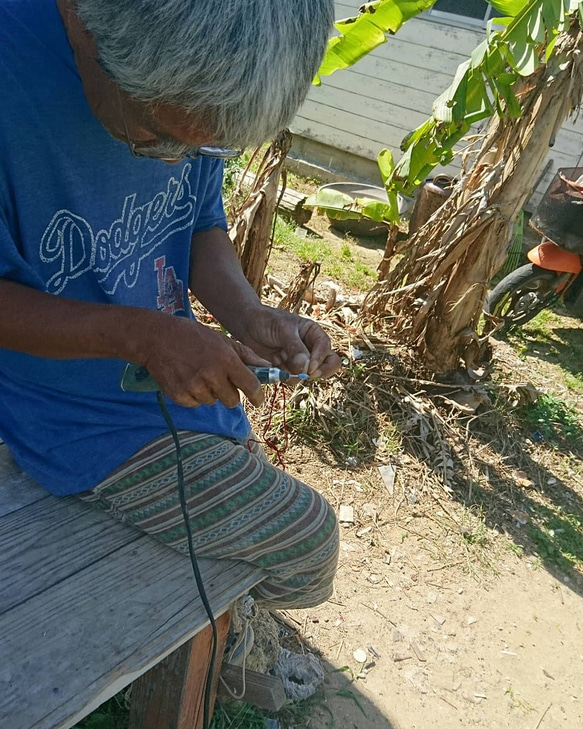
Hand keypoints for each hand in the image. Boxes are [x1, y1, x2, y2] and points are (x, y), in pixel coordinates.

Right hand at [142, 316, 268, 408]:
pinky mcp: (179, 395)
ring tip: (199, 374)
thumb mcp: (222, 340)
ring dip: (210, 393)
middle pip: (232, 401)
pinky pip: (195, 404)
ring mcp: (194, 387)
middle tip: (219, 380)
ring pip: (213, 402)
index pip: (250, 385)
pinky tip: (187, 379)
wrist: (157, 337)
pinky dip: (194, 396)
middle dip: (230, 393)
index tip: (258, 400)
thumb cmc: (193, 336)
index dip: (257, 396)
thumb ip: (246, 355)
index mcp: (225, 360)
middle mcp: (211, 375)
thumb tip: (268, 366)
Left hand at [238, 305, 340, 378]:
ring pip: (308, 375)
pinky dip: (283, 375)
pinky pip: (292, 379)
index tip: (310, 368)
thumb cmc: (266, 321)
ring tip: (278, 359)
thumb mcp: (282, 329)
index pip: (325, 348)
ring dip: (295, 372)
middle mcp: (310, 348)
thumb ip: (295, 348)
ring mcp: (299, 360)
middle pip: (328, 364)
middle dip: (321, 372)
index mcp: (313, 333)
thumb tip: (306, 368)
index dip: (320, 359)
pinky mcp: (287, 370)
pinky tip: (272, 363)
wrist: (246, 325)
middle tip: (308, 376)